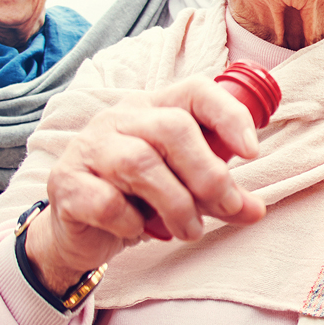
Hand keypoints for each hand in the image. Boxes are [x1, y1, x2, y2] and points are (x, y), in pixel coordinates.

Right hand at [26, 79, 267, 290]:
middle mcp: (119, 119)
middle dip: (208, 173)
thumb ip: (220, 197)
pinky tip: (138, 231)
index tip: (251, 153)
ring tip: (189, 229)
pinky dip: (131, 222)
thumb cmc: (138, 200)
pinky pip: (106, 200)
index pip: (195, 91)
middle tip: (225, 206)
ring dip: (176, 203)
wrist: (79, 233)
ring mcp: (89, 148)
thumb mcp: (186, 193)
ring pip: (140, 163)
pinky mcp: (66, 183)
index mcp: (153, 109)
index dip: (228, 115)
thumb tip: (256, 210)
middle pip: (173, 127)